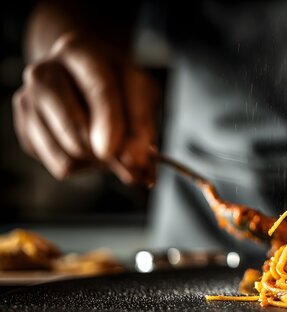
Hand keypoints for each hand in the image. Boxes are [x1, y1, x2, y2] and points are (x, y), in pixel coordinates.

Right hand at [12, 32, 159, 184]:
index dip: (110, 123)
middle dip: (106, 149)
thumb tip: (135, 163)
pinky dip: (83, 165)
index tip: (116, 150)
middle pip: (76, 125)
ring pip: (67, 151)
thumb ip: (143, 125)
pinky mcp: (24, 129)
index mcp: (78, 51)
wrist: (85, 77)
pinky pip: (60, 164)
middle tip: (128, 156)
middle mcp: (45, 72)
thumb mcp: (141, 91)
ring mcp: (29, 101)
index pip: (98, 89)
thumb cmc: (116, 83)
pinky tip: (88, 145)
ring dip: (97, 159)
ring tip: (107, 143)